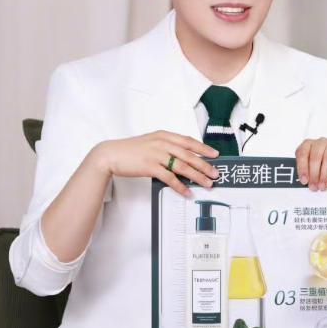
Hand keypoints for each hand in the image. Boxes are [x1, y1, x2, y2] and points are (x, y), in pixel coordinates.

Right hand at [88, 130, 219, 196]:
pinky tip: (187, 191)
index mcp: (164, 135)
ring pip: (183, 167)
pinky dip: (180, 186)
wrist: (111, 154)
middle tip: (215, 173)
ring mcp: (157, 155)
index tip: (215, 154)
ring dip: (197, 176)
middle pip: (189, 155)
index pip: (189, 141)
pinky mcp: (150, 167)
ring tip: (206, 183)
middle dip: (205, 165)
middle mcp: (163, 143)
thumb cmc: (131, 150)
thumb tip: (183, 156)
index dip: (203, 148)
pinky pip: (170, 178)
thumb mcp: (151, 142)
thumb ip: (166, 146)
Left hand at [295, 137, 326, 191]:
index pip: (302, 152)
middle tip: (314, 187)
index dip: (302, 167)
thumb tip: (306, 183)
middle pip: (315, 156)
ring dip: (324, 173)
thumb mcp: (314, 169)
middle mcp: (321, 142)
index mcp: (309, 145)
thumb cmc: (325, 168)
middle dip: (314, 173)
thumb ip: (308, 173)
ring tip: (323, 185)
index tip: (304, 181)